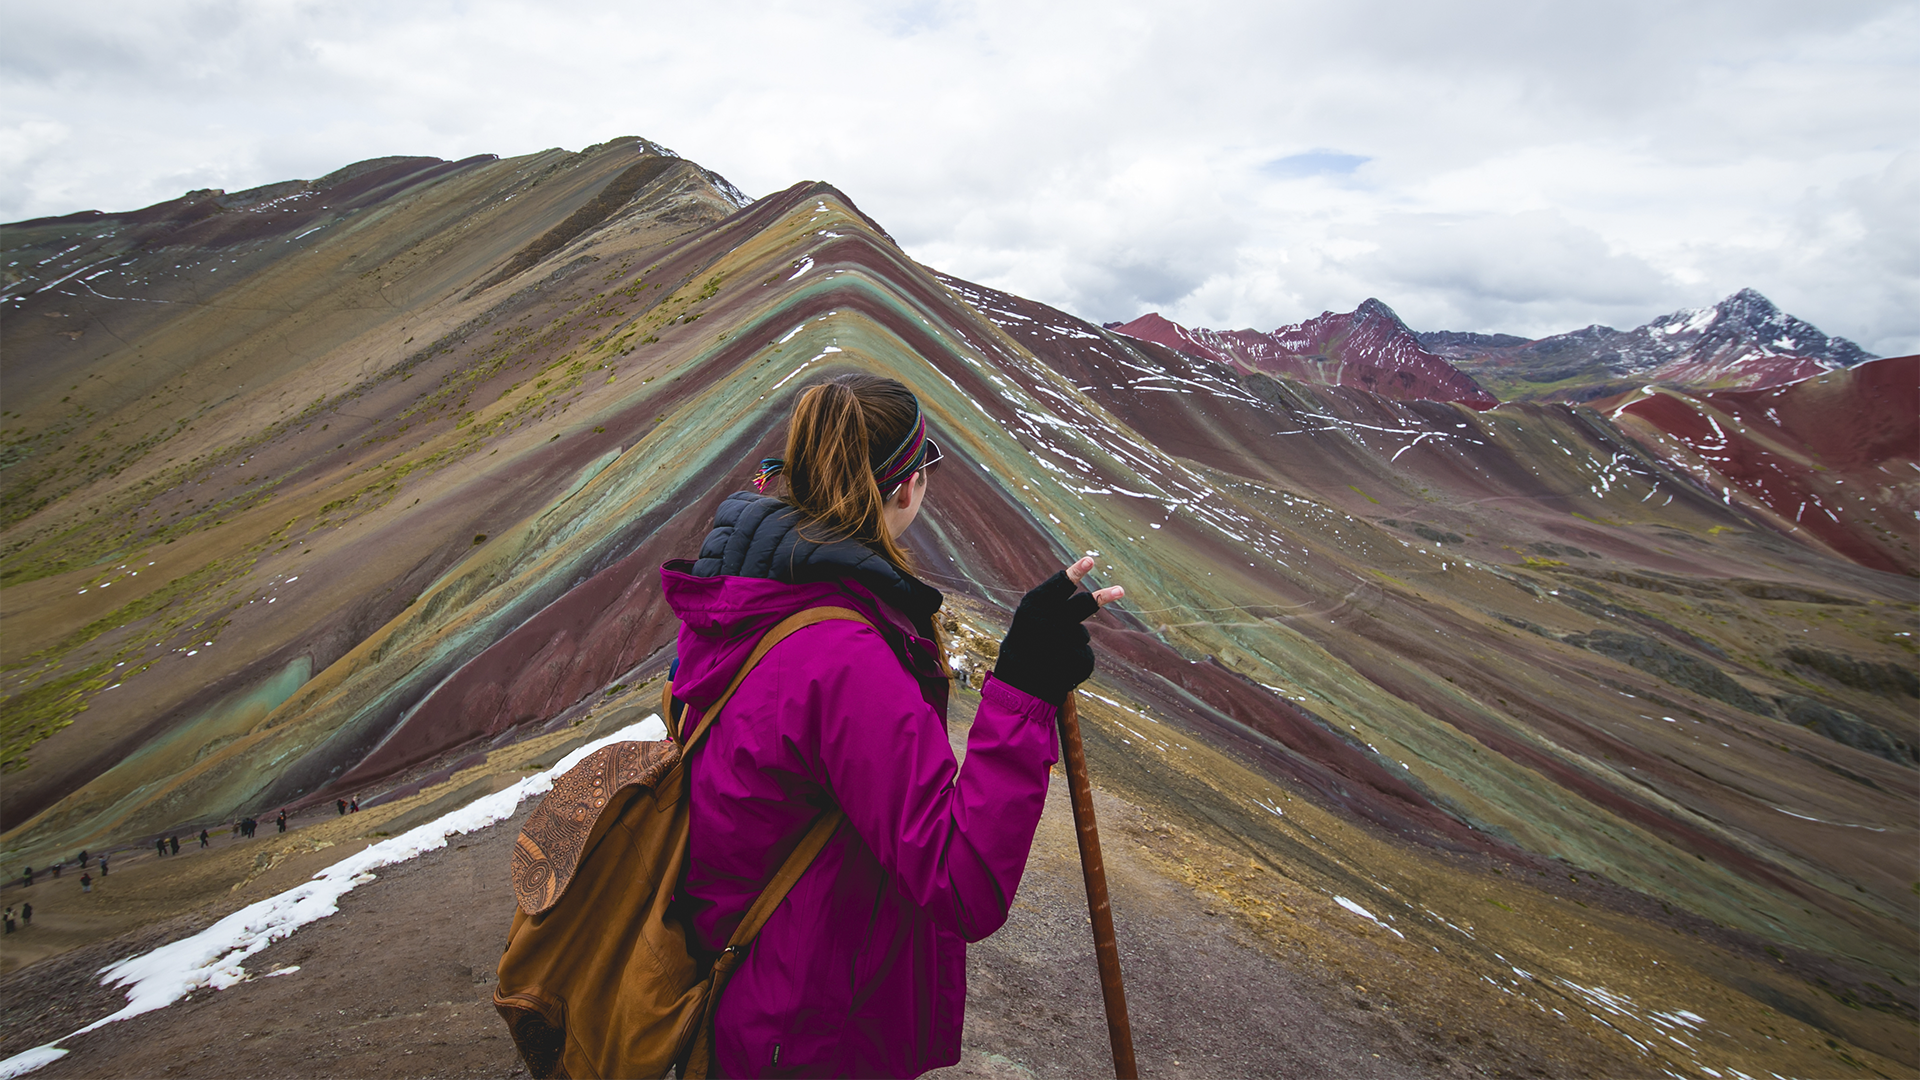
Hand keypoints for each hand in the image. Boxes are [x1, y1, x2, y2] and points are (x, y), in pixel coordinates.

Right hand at [992, 557, 1124, 705]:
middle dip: (1104, 596)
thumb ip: (1054, 606)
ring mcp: (1066, 642)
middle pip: (1084, 605)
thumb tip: (1093, 597)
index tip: (1089, 559)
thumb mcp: (1031, 620)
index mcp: (1035, 607)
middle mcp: (1051, 622)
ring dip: (1072, 641)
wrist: (1018, 686)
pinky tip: (1060, 667)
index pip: (1060, 584)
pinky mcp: (1079, 661)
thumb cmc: (1024, 645)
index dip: (1076, 571)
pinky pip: (1084, 654)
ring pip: (1081, 634)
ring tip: (1053, 654)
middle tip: (1121, 590)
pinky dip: (1076, 659)